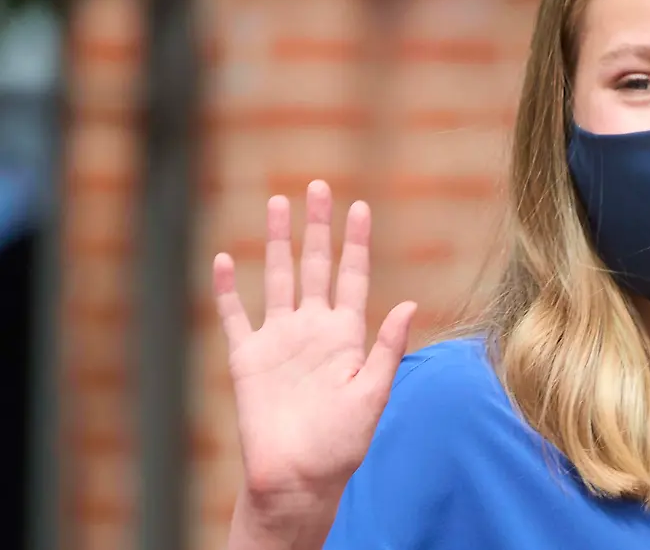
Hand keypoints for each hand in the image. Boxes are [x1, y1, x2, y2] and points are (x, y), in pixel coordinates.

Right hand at [213, 180, 416, 511]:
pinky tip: (224, 259)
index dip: (356, 242)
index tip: (360, 208)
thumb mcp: (372, 394)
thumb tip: (409, 303)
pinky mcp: (248, 357)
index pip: (352, 276)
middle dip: (317, 227)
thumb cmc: (341, 444)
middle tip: (319, 187)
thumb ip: (387, 348)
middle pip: (314, 265)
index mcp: (346, 336)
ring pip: (277, 278)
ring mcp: (279, 340)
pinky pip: (235, 315)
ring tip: (278, 203)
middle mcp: (313, 329)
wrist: (297, 478)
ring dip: (276, 242)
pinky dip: (227, 288)